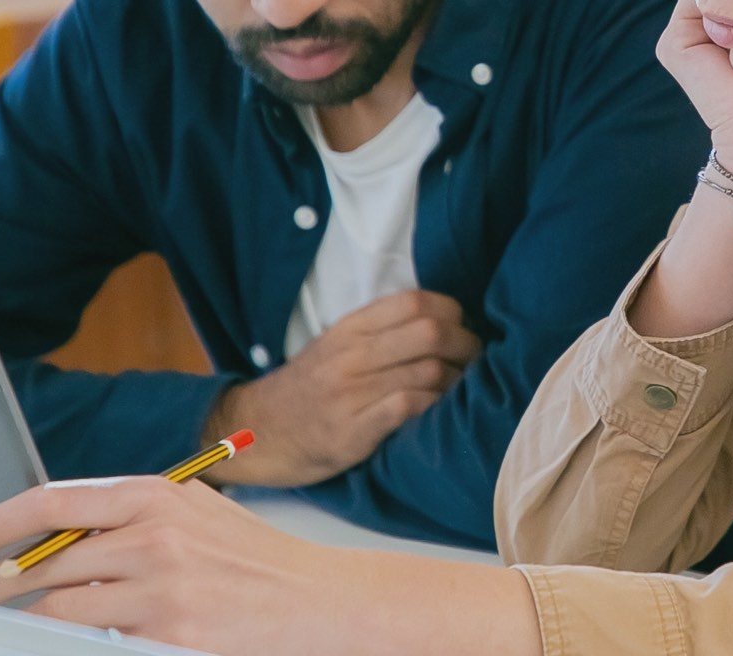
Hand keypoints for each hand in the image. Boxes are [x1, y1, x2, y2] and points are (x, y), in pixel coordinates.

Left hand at [0, 476, 329, 654]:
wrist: (315, 601)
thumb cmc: (254, 560)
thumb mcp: (194, 514)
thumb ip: (134, 516)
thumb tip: (60, 531)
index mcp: (157, 494)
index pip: (56, 500)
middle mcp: (154, 533)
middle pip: (45, 559)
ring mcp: (161, 586)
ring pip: (60, 606)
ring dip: (16, 620)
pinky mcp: (168, 633)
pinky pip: (94, 641)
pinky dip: (65, 642)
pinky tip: (43, 642)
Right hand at [207, 290, 481, 485]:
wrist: (258, 431)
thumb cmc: (309, 388)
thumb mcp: (336, 345)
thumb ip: (380, 330)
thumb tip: (443, 320)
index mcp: (350, 328)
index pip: (414, 302)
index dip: (451, 312)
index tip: (462, 328)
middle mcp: (351, 355)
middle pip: (429, 333)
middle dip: (465, 345)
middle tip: (474, 360)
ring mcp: (351, 393)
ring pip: (427, 371)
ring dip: (456, 380)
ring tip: (464, 388)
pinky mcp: (353, 431)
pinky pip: (408, 407)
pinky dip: (434, 407)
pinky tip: (439, 413)